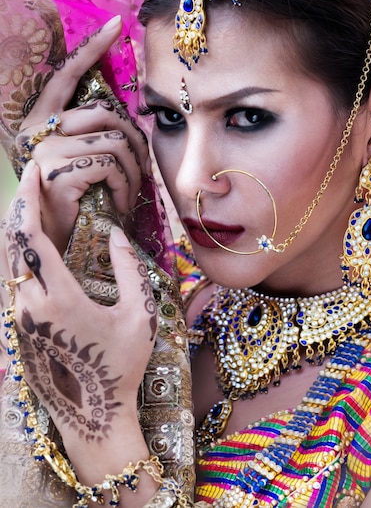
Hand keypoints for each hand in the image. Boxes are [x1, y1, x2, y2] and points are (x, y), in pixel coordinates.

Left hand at [0, 161, 157, 450]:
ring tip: (31, 206)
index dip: (29, 202)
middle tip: (32, 181)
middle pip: (11, 246)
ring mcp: (19, 321)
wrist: (94, 416)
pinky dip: (18, 257)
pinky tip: (31, 246)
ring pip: (7, 265)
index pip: (31, 240)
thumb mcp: (138, 315)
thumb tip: (116, 234)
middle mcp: (30, 307)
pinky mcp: (18, 331)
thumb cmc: (121, 366)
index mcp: (59, 299)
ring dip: (16, 232)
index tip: (33, 173)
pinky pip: (12, 283)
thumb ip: (129, 269)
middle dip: (18, 208)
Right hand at [14, 16, 149, 253]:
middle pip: (105, 111)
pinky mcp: (60, 170)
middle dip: (135, 139)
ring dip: (135, 168)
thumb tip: (129, 117)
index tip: (115, 26)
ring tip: (133, 190)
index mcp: (40, 122)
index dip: (90, 49)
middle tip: (143, 167)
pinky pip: (112, 162)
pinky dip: (128, 184)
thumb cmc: (76, 205)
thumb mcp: (83, 163)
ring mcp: (45, 149)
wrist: (56, 245)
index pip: (66, 75)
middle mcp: (36, 130)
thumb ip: (95, 135)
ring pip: (115, 137)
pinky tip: (124, 201)